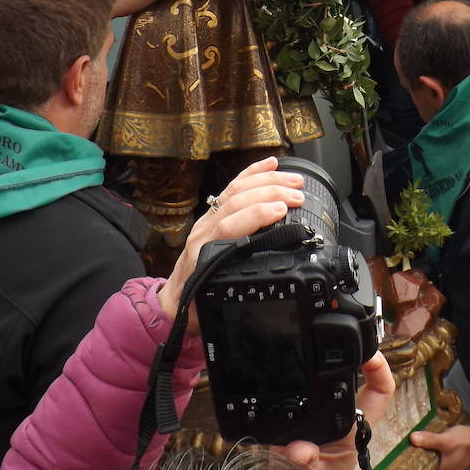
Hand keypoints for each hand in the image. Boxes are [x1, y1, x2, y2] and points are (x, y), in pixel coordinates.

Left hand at [158, 157, 303, 325]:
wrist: (173, 301)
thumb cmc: (193, 304)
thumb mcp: (212, 305)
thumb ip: (231, 293)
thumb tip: (263, 292)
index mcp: (203, 251)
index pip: (229, 225)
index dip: (256, 215)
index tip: (281, 211)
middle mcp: (204, 230)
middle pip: (235, 201)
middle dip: (269, 194)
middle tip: (297, 196)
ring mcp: (208, 219)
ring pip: (235, 190)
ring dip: (266, 181)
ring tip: (293, 181)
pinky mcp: (214, 213)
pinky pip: (232, 188)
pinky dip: (252, 174)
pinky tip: (270, 165)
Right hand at [279, 352, 396, 469]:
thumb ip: (307, 465)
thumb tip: (301, 451)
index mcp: (351, 430)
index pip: (379, 394)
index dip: (380, 370)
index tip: (369, 354)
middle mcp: (341, 418)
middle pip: (356, 378)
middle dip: (350, 355)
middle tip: (336, 335)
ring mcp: (322, 416)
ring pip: (329, 381)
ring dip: (322, 364)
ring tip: (313, 341)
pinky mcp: (300, 418)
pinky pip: (299, 393)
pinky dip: (293, 380)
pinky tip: (286, 365)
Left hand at [410, 423, 469, 469]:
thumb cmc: (464, 441)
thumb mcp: (445, 440)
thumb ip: (429, 440)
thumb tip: (412, 438)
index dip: (410, 459)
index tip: (402, 449)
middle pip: (423, 465)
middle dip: (416, 454)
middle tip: (406, 442)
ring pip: (429, 460)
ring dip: (424, 451)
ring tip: (414, 440)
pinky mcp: (449, 462)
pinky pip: (435, 457)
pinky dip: (431, 450)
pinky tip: (426, 441)